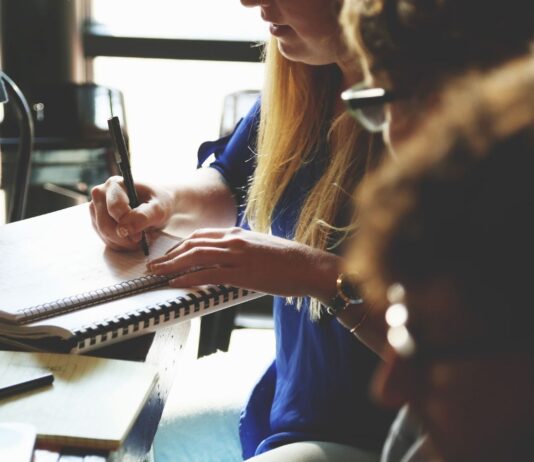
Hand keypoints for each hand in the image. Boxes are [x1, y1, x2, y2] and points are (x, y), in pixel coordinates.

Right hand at [90, 176, 173, 250]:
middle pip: (105, 225)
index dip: (128, 224)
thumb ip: (143, 217)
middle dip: (126, 237)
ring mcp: (96, 210)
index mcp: (115, 184)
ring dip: (125, 242)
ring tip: (142, 237)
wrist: (157, 206)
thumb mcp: (159, 209)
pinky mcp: (98, 223)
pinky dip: (122, 245)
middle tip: (143, 239)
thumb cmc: (159, 203)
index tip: (142, 234)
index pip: (114, 208)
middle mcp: (101, 194)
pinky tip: (134, 239)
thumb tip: (123, 230)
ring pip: (105, 235)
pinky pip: (107, 241)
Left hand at [147, 227, 341, 298]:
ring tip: (157, 273)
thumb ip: (242, 249)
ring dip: (172, 265)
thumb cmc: (288, 260)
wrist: (308, 265)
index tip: (169, 255)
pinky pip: (208, 274)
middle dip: (170, 254)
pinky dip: (188, 277)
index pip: (201, 236)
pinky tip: (176, 282)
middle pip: (193, 244)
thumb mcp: (261, 247)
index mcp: (238, 233)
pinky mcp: (242, 272)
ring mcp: (237, 255)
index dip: (180, 245)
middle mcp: (234, 240)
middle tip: (154, 264)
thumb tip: (228, 258)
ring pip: (195, 256)